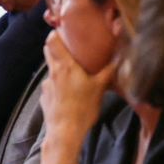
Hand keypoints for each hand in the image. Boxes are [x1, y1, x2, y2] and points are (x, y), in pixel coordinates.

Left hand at [39, 31, 115, 163]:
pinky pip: (51, 85)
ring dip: (60, 68)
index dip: (54, 33)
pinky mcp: (44, 97)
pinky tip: (69, 94)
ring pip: (51, 70)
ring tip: (75, 75)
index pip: (52, 41)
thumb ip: (108, 72)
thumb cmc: (83, 108)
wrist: (64, 132)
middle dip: (57, 48)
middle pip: (49, 52)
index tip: (62, 30)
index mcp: (65, 67)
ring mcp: (46, 86)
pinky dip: (58, 85)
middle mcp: (52, 73)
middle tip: (70, 48)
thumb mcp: (99, 88)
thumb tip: (120, 59)